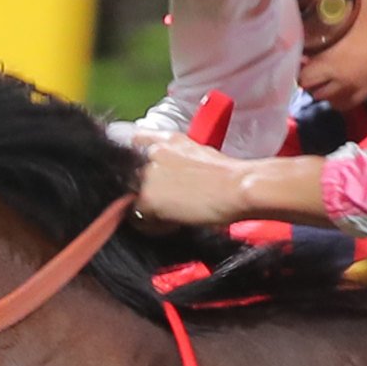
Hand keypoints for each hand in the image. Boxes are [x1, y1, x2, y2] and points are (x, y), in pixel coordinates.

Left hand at [134, 133, 255, 229]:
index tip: (144, 176)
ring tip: (170, 216)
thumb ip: (175, 159)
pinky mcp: (147, 199)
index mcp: (165, 139)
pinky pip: (139, 219)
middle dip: (142, 190)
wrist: (237, 187)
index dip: (137, 162)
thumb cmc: (229, 176)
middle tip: (165, 203)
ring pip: (131, 198)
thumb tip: (169, 177)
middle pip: (129, 176)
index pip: (133, 142)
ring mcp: (146, 175)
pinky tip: (173, 224)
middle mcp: (151, 152)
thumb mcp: (198, 154)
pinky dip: (153, 226)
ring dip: (147, 208)